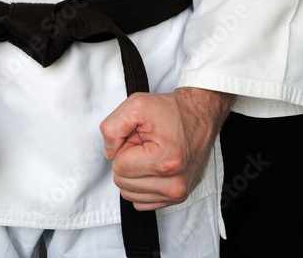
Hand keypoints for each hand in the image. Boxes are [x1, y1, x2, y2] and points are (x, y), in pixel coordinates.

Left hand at [100, 87, 231, 210]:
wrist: (198, 116)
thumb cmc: (169, 111)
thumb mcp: (135, 106)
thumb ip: (112, 128)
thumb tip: (109, 152)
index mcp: (165, 162)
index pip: (118, 165)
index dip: (124, 147)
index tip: (140, 137)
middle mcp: (174, 184)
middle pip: (122, 181)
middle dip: (129, 160)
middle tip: (146, 145)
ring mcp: (177, 194)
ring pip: (128, 192)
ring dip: (134, 172)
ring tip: (151, 154)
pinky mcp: (176, 199)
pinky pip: (140, 201)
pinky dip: (141, 183)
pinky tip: (154, 167)